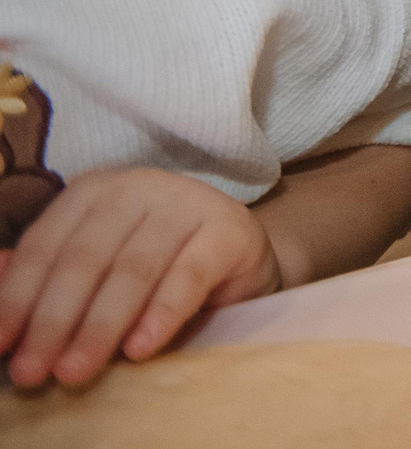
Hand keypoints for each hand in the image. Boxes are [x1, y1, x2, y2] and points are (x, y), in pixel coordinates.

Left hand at [0, 169, 280, 388]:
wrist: (238, 261)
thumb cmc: (156, 267)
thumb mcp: (95, 270)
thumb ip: (45, 275)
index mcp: (96, 191)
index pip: (47, 245)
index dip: (17, 298)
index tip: (1, 346)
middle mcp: (140, 187)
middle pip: (86, 258)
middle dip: (54, 320)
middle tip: (33, 372)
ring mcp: (189, 202)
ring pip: (134, 268)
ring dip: (100, 326)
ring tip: (76, 371)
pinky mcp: (230, 230)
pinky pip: (190, 274)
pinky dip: (162, 314)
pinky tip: (140, 349)